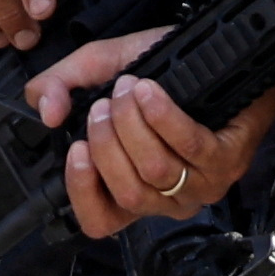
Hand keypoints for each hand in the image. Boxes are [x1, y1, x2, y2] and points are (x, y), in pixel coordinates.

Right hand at [36, 29, 271, 239]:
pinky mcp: (228, 162)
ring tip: (130, 89)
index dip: (83, 193)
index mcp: (135, 186)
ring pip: (155, 171)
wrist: (226, 52)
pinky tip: (151, 93)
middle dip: (107, 142)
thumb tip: (46, 111)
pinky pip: (189, 148)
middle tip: (105, 103)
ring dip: (134, 125)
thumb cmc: (167, 71)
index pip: (101, 223)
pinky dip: (164, 118)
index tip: (76, 149)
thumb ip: (62, 85)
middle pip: (127, 191)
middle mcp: (168, 197)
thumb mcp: (103, 69)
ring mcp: (201, 185)